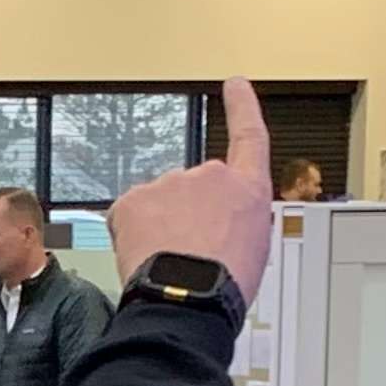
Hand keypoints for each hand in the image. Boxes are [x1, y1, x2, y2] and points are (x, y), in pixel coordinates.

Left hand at [110, 74, 273, 300]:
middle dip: (188, 215)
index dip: (242, 108)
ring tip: (172, 262)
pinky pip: (130, 216)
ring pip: (160, 204)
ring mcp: (169, 184)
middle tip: (193, 253)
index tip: (235, 86)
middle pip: (193, 189)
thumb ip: (238, 218)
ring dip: (162, 228)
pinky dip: (133, 236)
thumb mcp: (256, 246)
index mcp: (247, 189)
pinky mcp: (133, 199)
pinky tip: (147, 258)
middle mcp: (209, 176)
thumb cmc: (225, 284)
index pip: (249, 137)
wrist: (189, 299)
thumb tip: (219, 223)